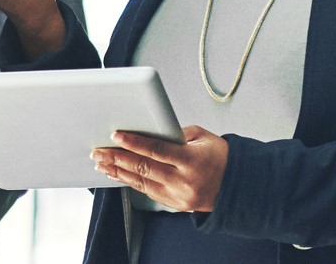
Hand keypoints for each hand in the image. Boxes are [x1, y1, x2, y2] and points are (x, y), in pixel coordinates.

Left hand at [92, 126, 228, 211]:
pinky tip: (117, 173)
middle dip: (117, 158)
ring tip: (101, 162)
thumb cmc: (221, 158)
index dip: (134, 143)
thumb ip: (175, 134)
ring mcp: (179, 195)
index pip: (157, 150)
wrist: (238, 187)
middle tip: (98, 151)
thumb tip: (148, 131)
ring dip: (118, 171)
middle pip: (144, 168)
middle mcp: (184, 181)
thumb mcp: (202, 138)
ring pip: (141, 182)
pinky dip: (130, 181)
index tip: (116, 135)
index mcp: (192, 161)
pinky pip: (147, 191)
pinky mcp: (175, 204)